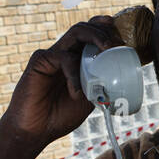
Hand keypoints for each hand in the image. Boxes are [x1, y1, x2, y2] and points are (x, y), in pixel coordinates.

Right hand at [0, 17, 121, 156]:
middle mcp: (64, 53)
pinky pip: (63, 57)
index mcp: (76, 60)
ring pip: (76, 32)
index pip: (92, 35)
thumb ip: (100, 85)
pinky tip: (77, 93)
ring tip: (107, 49)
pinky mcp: (39, 61)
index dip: (108, 31)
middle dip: (105, 31)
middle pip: (86, 27)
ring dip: (95, 37)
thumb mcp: (89, 99)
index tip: (123, 40)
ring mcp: (52, 55)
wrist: (34, 131)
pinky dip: (75, 74)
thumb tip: (122, 78)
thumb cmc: (59, 116)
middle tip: (117, 44)